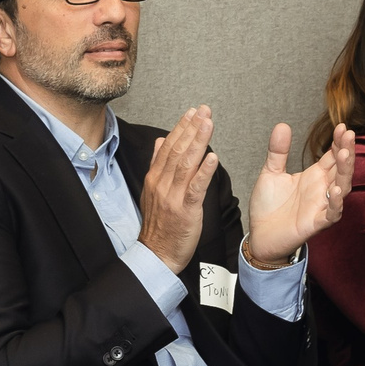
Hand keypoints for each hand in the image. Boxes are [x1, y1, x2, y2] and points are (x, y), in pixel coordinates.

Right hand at [138, 107, 218, 273]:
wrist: (156, 254)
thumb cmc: (159, 226)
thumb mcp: (152, 191)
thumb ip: (158, 165)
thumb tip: (161, 141)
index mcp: (155, 178)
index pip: (168, 146)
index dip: (182, 127)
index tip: (192, 112)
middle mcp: (162, 184)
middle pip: (178, 150)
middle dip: (192, 128)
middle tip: (204, 111)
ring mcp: (172, 196)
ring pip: (186, 164)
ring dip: (198, 142)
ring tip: (208, 125)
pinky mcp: (185, 210)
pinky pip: (195, 187)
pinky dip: (204, 171)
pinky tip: (212, 157)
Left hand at [245, 122, 353, 266]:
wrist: (259, 235)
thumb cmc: (268, 207)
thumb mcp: (270, 173)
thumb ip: (277, 151)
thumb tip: (282, 126)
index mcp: (314, 176)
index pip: (332, 156)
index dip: (338, 142)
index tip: (342, 127)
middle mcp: (322, 189)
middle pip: (342, 169)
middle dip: (347, 151)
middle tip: (348, 135)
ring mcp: (321, 206)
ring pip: (342, 188)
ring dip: (345, 172)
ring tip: (344, 155)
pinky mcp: (316, 223)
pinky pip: (332, 214)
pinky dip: (336, 203)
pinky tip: (335, 190)